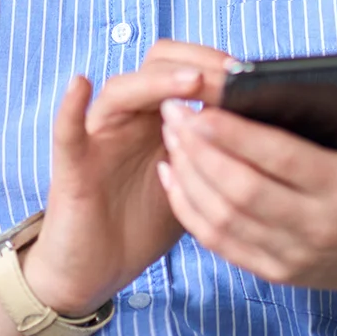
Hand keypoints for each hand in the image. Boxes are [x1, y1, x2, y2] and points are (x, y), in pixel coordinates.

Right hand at [23, 41, 233, 317]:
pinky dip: (70, 107)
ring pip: (121, 91)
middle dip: (194, 64)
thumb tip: (270, 138)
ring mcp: (98, 138)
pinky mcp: (72, 168)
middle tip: (230, 75)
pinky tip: (80, 85)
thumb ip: (217, 158)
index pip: (183, 69)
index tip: (251, 72)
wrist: (95, 271)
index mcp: (158, 119)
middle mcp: (128, 118)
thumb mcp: (194, 186)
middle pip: (154, 66)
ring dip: (157, 82)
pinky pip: (66, 132)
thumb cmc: (144, 225)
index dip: (215, 64)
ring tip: (192, 80)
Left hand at [157, 65, 336, 309]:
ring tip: (171, 136)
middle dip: (201, 150)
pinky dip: (190, 210)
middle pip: (243, 190)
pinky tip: (173, 176)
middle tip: (174, 113)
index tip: (203, 108)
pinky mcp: (274, 272)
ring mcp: (293, 255)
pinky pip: (220, 243)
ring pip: (224, 218)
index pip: (283, 160)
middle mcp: (318, 227)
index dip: (237, 136)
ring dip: (189, 176)